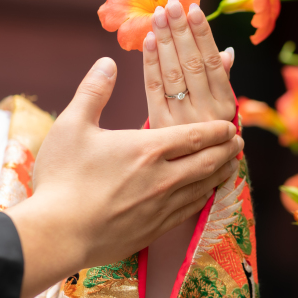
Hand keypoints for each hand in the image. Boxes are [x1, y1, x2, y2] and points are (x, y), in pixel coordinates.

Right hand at [5, 58, 243, 297]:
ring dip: (221, 173)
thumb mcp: (72, 127)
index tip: (231, 126)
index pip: (197, 135)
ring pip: (205, 186)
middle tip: (239, 142)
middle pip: (210, 160)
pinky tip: (206, 193)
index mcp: (149, 148)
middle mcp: (165, 177)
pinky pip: (191, 210)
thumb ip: (94, 92)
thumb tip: (108, 62)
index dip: (218, 130)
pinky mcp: (157, 229)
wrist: (57, 234)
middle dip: (228, 150)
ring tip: (231, 164)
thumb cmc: (62, 178)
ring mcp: (163, 206)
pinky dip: (205, 197)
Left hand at [143, 0, 236, 128]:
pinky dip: (150, 63)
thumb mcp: (224, 112)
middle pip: (192, 65)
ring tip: (159, 14)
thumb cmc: (210, 139)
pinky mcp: (159, 126)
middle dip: (181, 31)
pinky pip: (153, 89)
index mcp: (225, 107)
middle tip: (172, 3)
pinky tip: (148, 40)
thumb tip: (228, 52)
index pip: (214, 64)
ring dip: (165, 41)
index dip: (203, 35)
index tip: (194, 9)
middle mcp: (206, 114)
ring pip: (173, 74)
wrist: (191, 178)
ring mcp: (182, 121)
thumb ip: (223, 82)